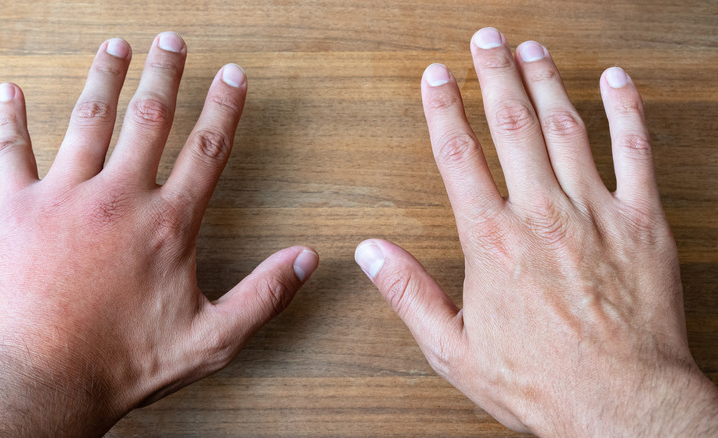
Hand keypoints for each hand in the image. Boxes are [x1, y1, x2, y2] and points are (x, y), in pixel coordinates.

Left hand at [0, 32, 318, 435]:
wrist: (50, 380)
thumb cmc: (129, 361)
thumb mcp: (213, 338)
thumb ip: (264, 295)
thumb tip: (307, 259)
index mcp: (167, 224)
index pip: (206, 150)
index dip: (224, 108)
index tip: (233, 75)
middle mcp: (119, 199)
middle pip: (148, 119)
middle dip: (165, 74)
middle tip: (172, 40)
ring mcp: (66, 199)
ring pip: (88, 122)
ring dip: (104, 78)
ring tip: (115, 47)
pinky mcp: (20, 212)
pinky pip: (12, 152)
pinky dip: (9, 119)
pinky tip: (9, 91)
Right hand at [355, 27, 717, 435]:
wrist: (623, 406)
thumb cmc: (540, 381)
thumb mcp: (454, 350)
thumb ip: (409, 294)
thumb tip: (369, 253)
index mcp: (492, 242)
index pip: (459, 155)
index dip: (443, 108)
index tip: (436, 76)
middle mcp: (540, 215)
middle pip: (512, 126)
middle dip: (496, 74)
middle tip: (487, 38)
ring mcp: (594, 213)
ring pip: (566, 129)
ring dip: (547, 82)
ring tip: (533, 48)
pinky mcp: (641, 223)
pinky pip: (636, 153)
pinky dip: (627, 112)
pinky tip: (616, 82)